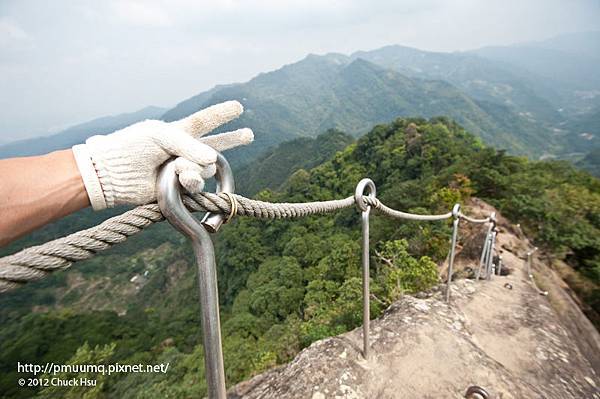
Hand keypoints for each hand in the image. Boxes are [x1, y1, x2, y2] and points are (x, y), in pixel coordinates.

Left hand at [72, 100, 252, 209]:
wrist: (112, 175)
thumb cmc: (132, 147)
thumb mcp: (161, 135)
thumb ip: (190, 144)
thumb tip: (214, 160)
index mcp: (176, 133)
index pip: (204, 121)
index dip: (221, 115)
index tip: (239, 107)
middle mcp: (182, 152)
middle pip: (214, 146)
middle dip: (232, 140)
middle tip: (249, 134)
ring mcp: (182, 171)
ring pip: (206, 169)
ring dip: (195, 169)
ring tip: (178, 170)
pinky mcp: (179, 190)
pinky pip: (197, 185)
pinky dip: (192, 181)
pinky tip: (183, 179)